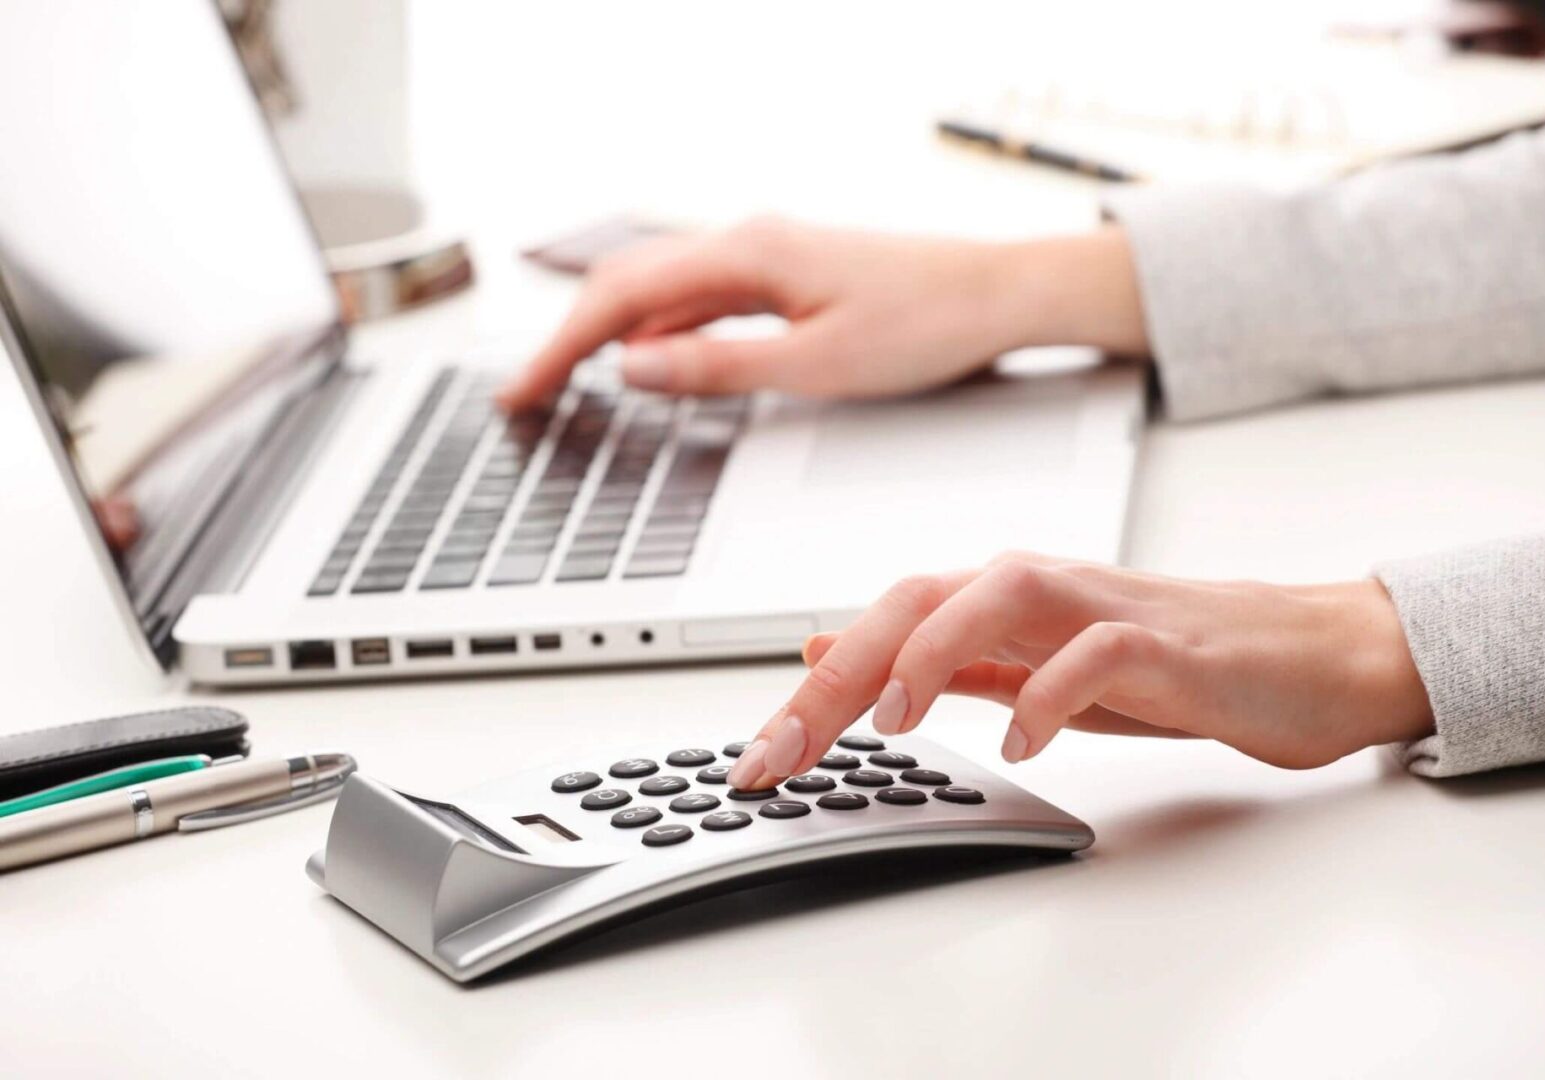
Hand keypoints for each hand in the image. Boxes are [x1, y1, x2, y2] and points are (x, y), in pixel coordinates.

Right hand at [499, 218, 1147, 410]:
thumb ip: (717, 366)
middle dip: (569, 339)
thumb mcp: (815, 364)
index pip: (622, 299)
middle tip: (526, 392)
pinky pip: (702, 297)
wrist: (999, 294)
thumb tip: (633, 367)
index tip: (520, 391)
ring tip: (566, 379)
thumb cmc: (926, 324)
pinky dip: (660, 327)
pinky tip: (649, 358)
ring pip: (662, 289)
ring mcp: (766, 255)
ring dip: (610, 332)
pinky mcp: (787, 273)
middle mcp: (748, 241)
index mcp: (746, 254)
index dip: (561, 348)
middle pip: (629, 284)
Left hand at [725, 552, 1433, 787]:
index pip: (888, 618)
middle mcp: (1043, 590)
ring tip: (892, 718)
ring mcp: (1106, 608)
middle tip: (785, 748)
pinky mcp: (1169, 643)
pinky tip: (1021, 737)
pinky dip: (1051, 690)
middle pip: (918, 597)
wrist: (1308, 654)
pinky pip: (1100, 650)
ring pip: (998, 592)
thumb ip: (945, 663)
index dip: (816, 682)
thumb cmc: (1175, 661)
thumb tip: (839, 654)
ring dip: (932, 650)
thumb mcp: (1036, 669)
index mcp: (1005, 602)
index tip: (764, 754)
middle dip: (840, 671)